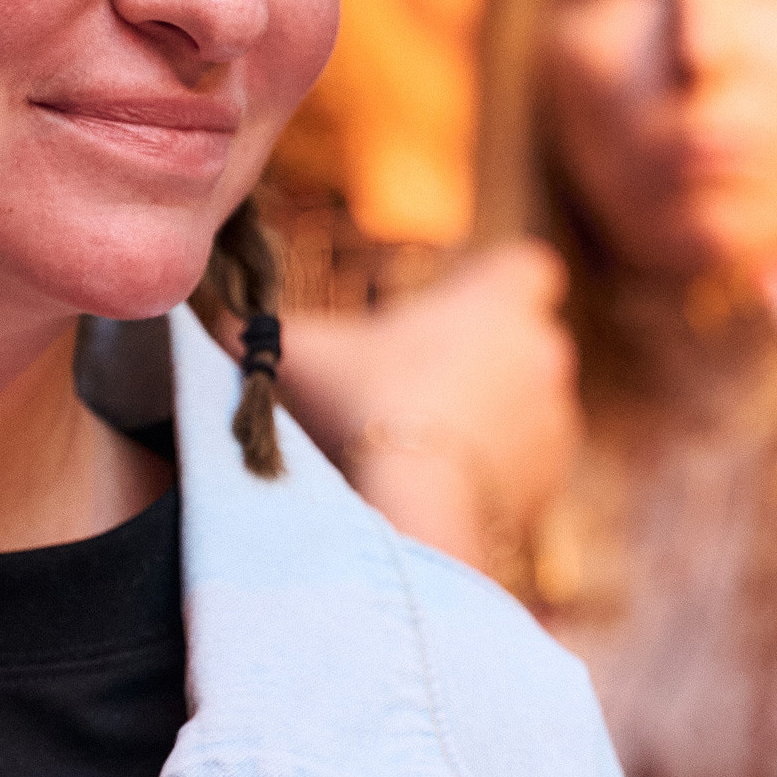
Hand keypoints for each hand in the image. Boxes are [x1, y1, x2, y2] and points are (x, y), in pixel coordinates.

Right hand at [273, 239, 578, 561]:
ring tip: (417, 443)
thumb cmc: (361, 404)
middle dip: (479, 356)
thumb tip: (221, 323)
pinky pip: (520, 470)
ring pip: (523, 407)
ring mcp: (555, 423)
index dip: (490, 283)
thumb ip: (266, 330)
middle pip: (521, 340)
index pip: (526, 267)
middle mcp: (544, 352)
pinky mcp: (549, 487)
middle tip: (415, 380)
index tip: (447, 305)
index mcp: (501, 299)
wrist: (411, 508)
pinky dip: (488, 476)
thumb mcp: (303, 353)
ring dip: (485, 418)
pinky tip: (435, 490)